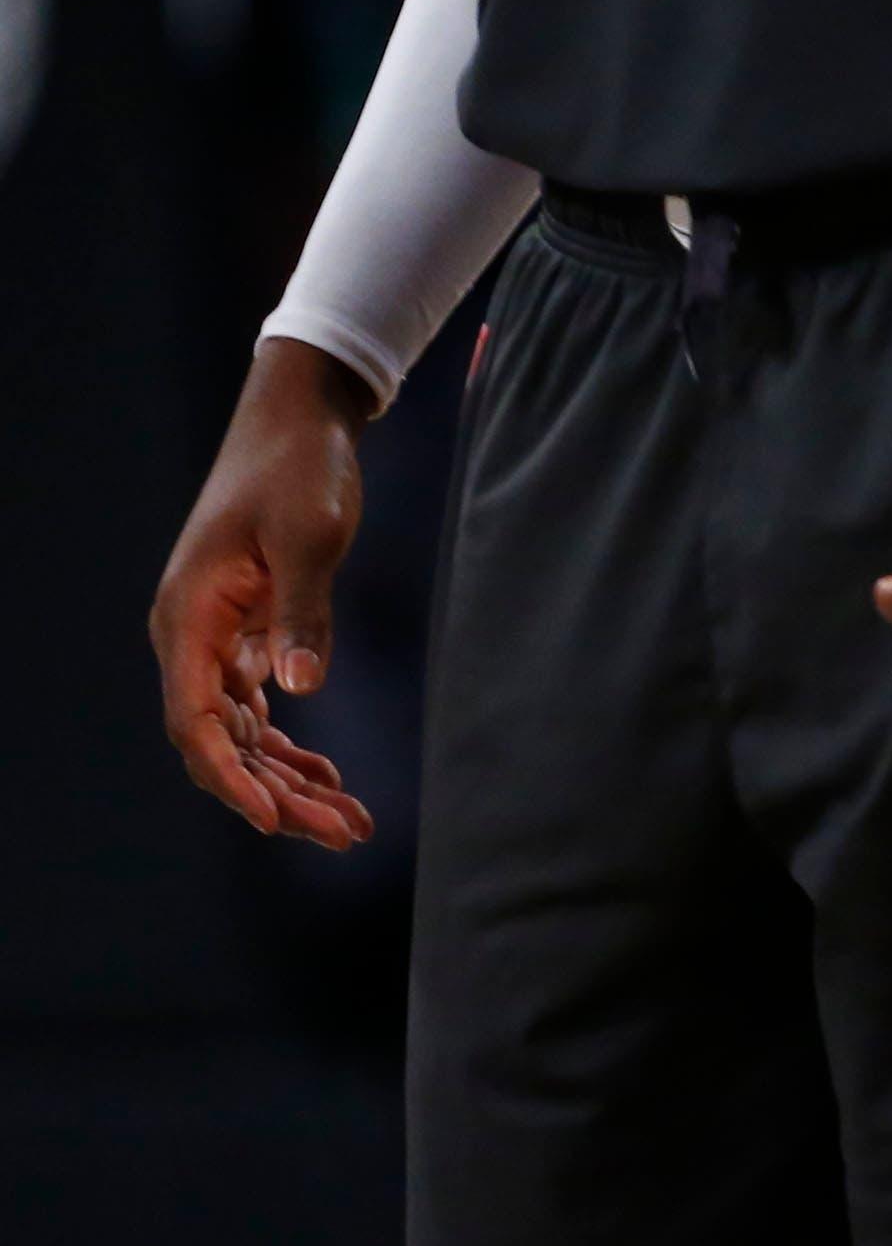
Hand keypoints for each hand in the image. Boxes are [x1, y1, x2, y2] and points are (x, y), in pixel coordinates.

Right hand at [149, 340, 378, 848]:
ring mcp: (218, 636)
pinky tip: (329, 775)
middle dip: (278, 793)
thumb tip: (297, 690)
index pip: (196, 723)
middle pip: (224, 741)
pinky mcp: (248, 628)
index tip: (276, 820)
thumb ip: (300, 611)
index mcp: (189, 618)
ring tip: (348, 821)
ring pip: (244, 732)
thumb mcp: (307, 534)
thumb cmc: (298, 464)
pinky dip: (291, 742)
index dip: (231, 779)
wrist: (301, 412)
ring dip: (289, 778)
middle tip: (344, 833)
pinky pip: (260, 706)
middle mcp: (192, 636)